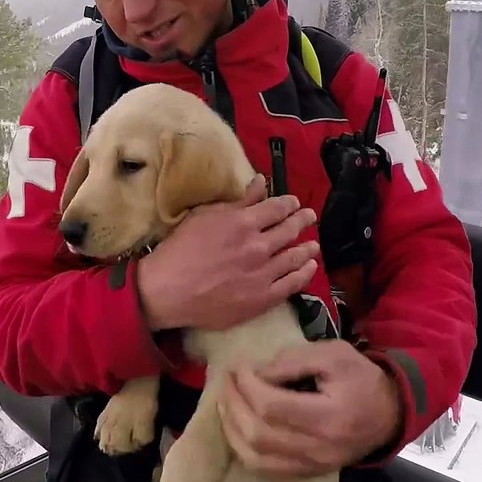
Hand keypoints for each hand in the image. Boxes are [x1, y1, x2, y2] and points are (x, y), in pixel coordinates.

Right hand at [136, 174, 319, 331]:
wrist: (168, 291)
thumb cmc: (180, 250)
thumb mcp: (204, 216)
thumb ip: (237, 201)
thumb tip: (260, 182)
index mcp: (243, 223)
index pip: (277, 208)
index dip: (289, 203)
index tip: (295, 203)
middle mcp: (258, 246)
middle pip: (290, 230)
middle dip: (303, 220)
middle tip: (310, 217)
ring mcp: (263, 274)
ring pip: (295, 257)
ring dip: (307, 248)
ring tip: (313, 245)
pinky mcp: (262, 299)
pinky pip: (292, 284)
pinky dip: (304, 274)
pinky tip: (309, 268)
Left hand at [218, 340, 403, 479]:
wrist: (389, 413)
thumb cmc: (361, 379)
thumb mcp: (333, 354)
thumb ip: (293, 360)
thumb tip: (256, 373)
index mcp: (328, 415)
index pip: (272, 407)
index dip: (247, 386)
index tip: (239, 367)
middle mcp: (318, 447)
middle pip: (258, 434)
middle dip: (233, 404)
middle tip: (226, 381)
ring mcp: (311, 465)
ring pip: (256, 457)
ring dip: (232, 429)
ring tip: (225, 403)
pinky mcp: (307, 472)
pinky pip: (265, 469)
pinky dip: (244, 450)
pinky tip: (236, 429)